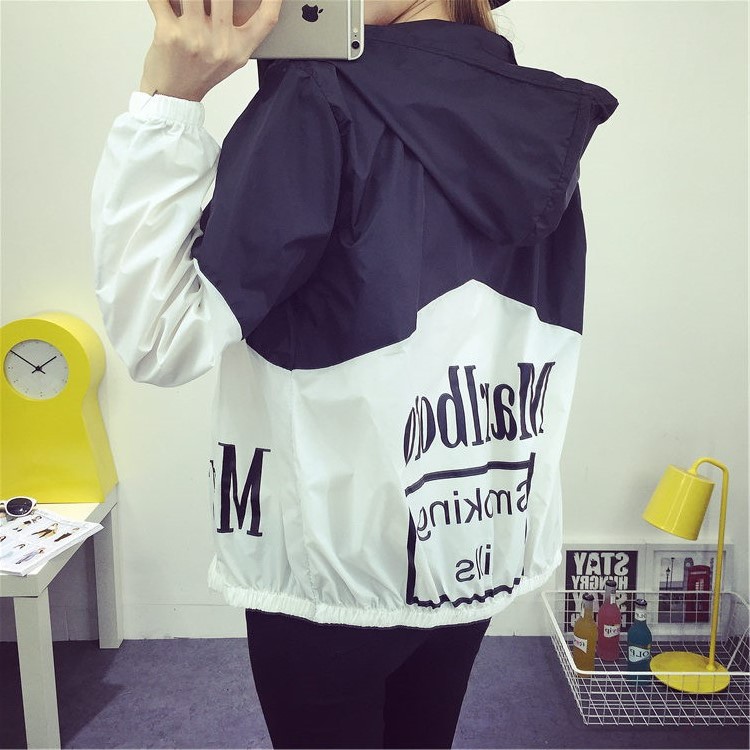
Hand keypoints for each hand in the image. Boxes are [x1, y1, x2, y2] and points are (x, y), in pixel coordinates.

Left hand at [139, 0, 281, 101]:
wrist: (174, 95)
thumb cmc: (200, 72)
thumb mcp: (231, 57)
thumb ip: (239, 29)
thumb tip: (241, 1)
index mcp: (240, 49)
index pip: (267, 19)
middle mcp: (221, 44)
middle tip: (209, 1)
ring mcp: (194, 38)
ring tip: (186, 1)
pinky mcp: (168, 34)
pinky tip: (163, 1)